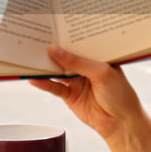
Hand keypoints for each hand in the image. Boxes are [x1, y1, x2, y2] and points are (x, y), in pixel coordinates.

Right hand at [28, 45, 145, 142]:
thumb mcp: (101, 72)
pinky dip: (43, 83)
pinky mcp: (70, 95)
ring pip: (57, 71)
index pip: (79, 43)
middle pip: (65, 56)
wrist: (122, 123)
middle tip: (34, 40)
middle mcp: (86, 67)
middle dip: (51, 49)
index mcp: (97, 56)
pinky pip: (54, 87)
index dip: (66, 36)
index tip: (50, 27)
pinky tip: (33, 78)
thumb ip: (77, 62)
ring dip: (44, 66)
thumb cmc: (120, 94)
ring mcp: (77, 81)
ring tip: (29, 57)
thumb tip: (54, 50)